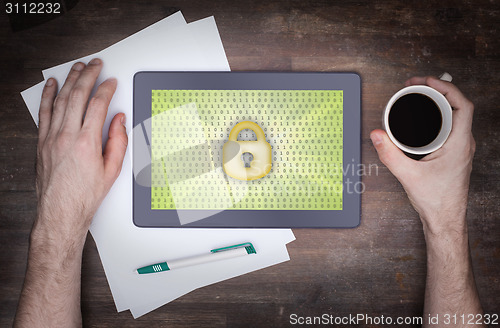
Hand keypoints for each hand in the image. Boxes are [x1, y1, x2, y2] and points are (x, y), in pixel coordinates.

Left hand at [35, 58, 127, 243]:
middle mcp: (67, 136)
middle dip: (88, 76)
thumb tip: (119, 121)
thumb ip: (118, 142)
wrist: (61, 211)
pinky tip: (51, 85)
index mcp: (88, 142)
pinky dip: (48, 96)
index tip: (111, 82)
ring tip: (77, 68)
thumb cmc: (85, 195)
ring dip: (70, 81)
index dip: (106, 90)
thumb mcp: (112, 170)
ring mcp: (51, 138)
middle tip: (96, 65)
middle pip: (78, 96)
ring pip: (60, 100)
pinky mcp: (41, 142)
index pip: (98, 106)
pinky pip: (44, 112)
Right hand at [370, 76, 474, 235]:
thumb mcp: (407, 175)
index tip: (427, 82)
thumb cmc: (435, 200)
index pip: (463, 105)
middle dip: (437, 90)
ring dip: (437, 103)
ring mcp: (459, 148)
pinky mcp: (453, 153)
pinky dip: (436, 116)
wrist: (445, 219)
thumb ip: (389, 154)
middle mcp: (463, 143)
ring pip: (454, 116)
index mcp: (459, 144)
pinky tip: (421, 119)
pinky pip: (448, 126)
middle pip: (457, 106)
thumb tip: (376, 135)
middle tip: (416, 85)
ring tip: (418, 96)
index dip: (447, 88)